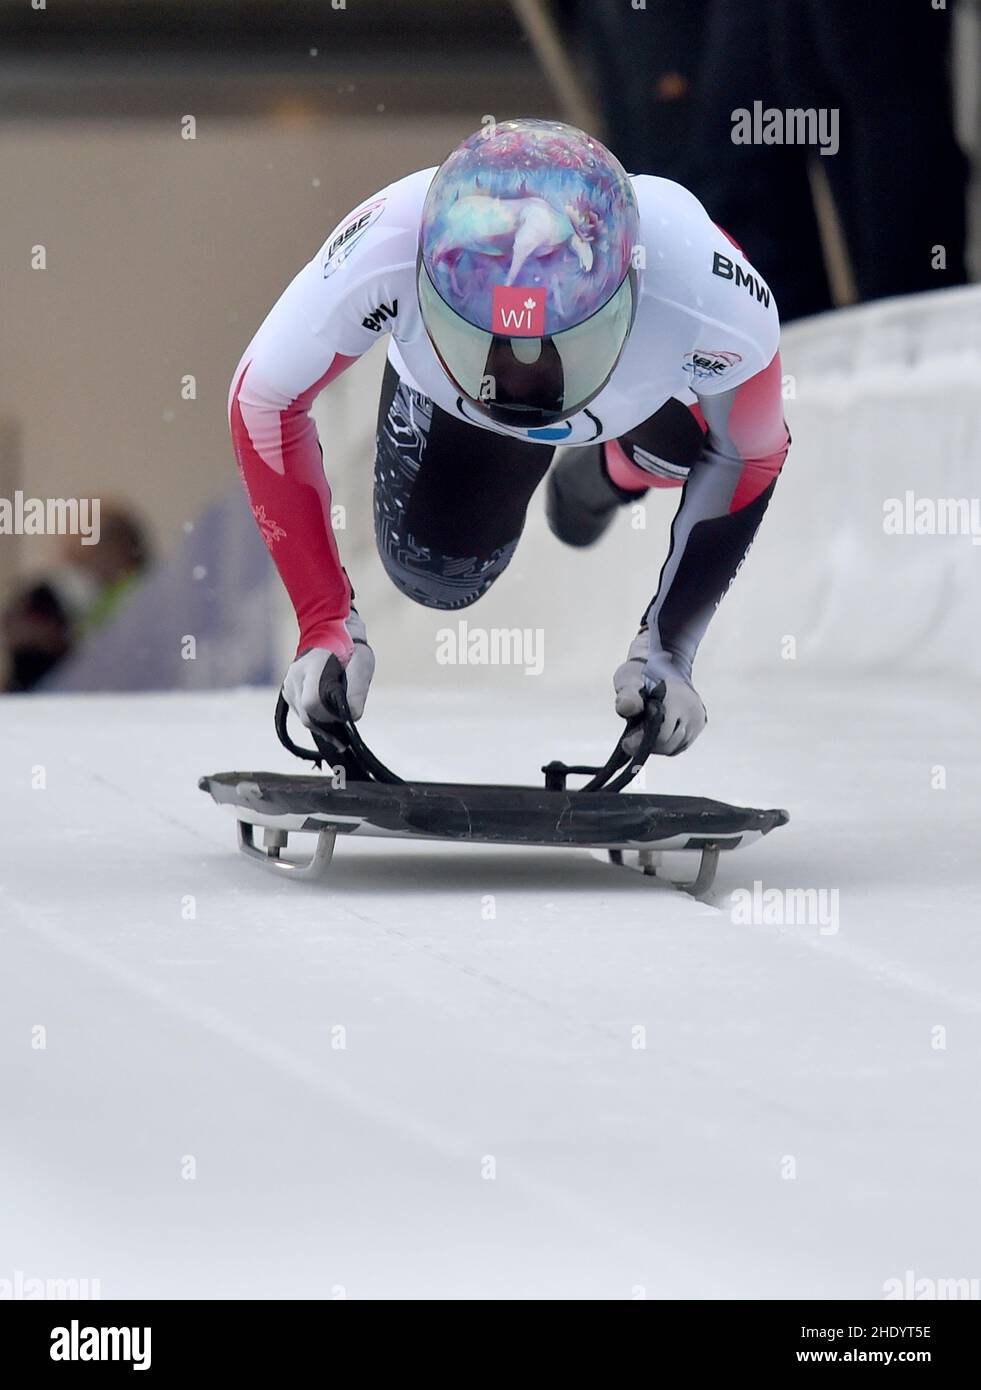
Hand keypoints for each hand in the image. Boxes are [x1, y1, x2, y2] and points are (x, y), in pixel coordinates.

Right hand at [283, 608, 374, 727]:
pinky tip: (327, 705)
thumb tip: (352, 716)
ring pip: (305, 718)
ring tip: (336, 704)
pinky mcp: (287, 692)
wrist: (328, 631)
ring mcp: (289, 685)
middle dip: (329, 721)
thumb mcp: (362, 663)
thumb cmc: (349, 648)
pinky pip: (302, 713)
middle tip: (344, 710)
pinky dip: (316, 715)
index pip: (312, 703)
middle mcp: (295, 677)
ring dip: (323, 719)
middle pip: (308, 716)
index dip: (330, 714)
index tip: (344, 711)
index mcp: (312, 667)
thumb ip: (357, 690)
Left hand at [613, 630, 706, 755]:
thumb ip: (627, 695)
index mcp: (678, 700)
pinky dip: (667, 743)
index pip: (662, 736)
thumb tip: (627, 709)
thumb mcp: (628, 679)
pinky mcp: (700, 723)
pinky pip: (680, 745)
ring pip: (674, 747)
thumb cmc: (639, 672)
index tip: (626, 742)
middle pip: (668, 744)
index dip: (642, 742)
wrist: (661, 662)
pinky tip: (656, 732)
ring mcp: (698, 718)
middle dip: (649, 744)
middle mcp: (693, 710)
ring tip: (645, 729)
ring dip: (657, 745)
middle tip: (633, 735)